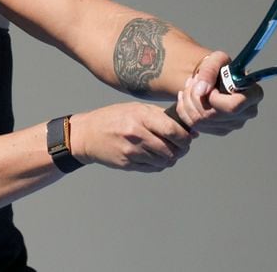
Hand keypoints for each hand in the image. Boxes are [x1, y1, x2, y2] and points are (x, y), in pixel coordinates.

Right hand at [69, 103, 192, 172]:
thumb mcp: (136, 109)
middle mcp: (136, 134)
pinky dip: (159, 164)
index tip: (189, 137)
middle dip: (181, 149)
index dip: (186, 137)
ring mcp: (131, 151)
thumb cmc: (114, 118)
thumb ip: (161, 116)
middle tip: (182, 146)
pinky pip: (153, 168)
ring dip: (171, 158)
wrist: (87, 134)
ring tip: (169, 151)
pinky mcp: (127, 164)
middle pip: (171, 149)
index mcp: (140, 117)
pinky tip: (156, 157)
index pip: (173, 130)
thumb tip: (188, 127)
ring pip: (164, 161)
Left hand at [174, 51, 262, 135]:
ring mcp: (233, 125)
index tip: (209, 86)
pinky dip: (184, 109)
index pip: (233, 106)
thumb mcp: (217, 59)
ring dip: (187, 101)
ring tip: (189, 86)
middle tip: (192, 81)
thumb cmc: (221, 67)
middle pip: (213, 115)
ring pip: (201, 121)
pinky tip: (185, 97)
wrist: (216, 78)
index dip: (214, 98)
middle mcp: (247, 113)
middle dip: (195, 96)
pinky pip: (194, 125)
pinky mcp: (219, 130)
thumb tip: (201, 91)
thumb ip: (209, 70)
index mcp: (253, 94)